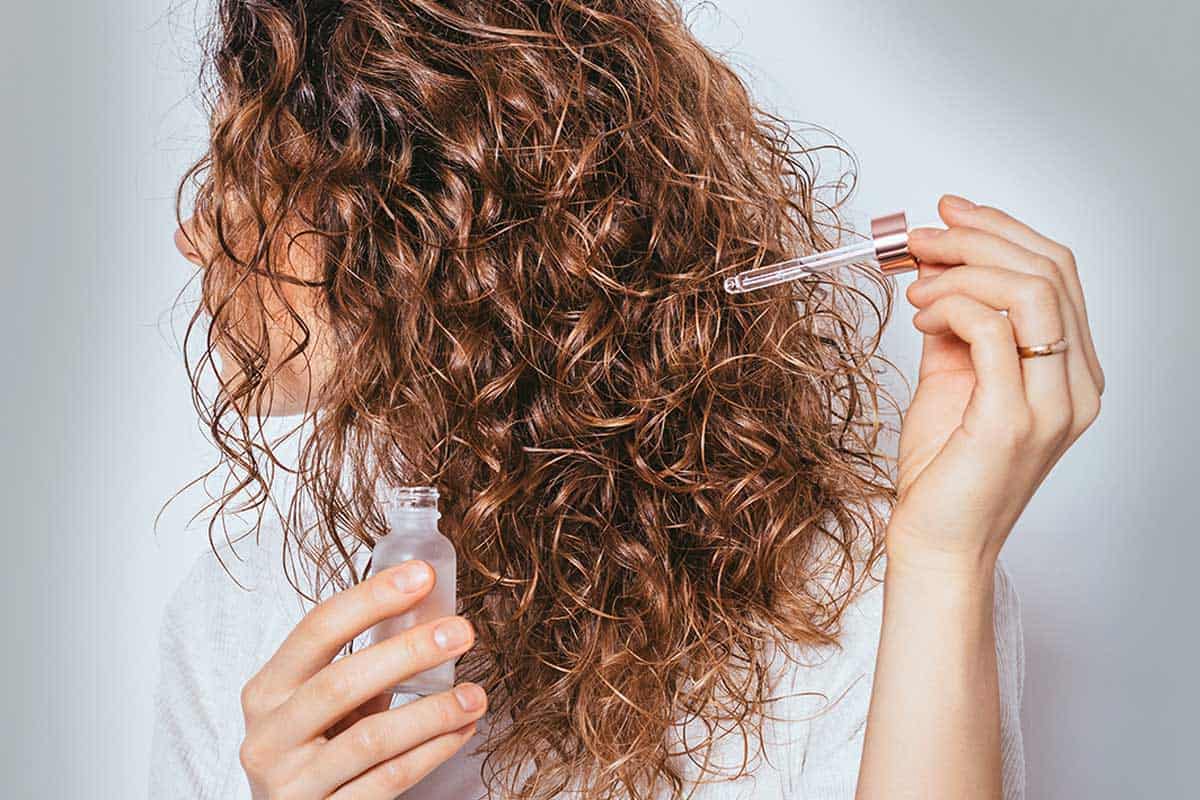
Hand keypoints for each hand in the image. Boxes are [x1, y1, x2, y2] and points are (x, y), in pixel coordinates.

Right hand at [237, 560, 485, 798]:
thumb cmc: (315, 751)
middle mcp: (268, 736)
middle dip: (409, 652)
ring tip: (475, 694)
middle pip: (341, 682)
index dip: (370, 599)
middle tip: (460, 633)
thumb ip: (359, 668)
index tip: (421, 577)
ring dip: (433, 711)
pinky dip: (431, 752)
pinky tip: (460, 731)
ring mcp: (292, 783)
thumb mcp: (320, 706)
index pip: (316, 630)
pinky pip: (388, 780)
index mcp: (266, 691)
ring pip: (371, 739)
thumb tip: (428, 619)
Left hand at [888, 194, 1103, 574]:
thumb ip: (959, 327)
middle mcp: (1077, 386)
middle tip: (922, 235)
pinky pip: (994, 329)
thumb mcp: (953, 380)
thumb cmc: (944, 470)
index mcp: (1071, 373)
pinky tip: (920, 315)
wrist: (937, 541)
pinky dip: (952, 305)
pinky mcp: (1014, 419)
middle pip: (1049, 270)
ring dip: (964, 267)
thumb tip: (939, 271)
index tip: (950, 213)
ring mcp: (1053, 404)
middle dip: (978, 237)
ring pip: (1030, 290)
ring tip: (916, 280)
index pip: (1058, 274)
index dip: (1003, 230)